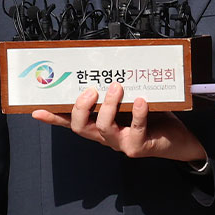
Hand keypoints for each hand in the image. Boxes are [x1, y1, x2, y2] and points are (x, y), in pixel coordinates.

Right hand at [32, 84, 206, 161]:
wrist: (178, 141)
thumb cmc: (154, 117)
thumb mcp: (131, 102)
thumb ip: (118, 91)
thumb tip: (110, 67)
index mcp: (99, 125)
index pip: (71, 121)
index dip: (53, 117)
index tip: (36, 108)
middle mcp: (105, 136)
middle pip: (80, 126)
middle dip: (81, 107)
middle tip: (91, 90)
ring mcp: (120, 143)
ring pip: (103, 128)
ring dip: (108, 106)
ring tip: (117, 87)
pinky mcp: (138, 147)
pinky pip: (134, 130)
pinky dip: (136, 114)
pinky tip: (141, 101)